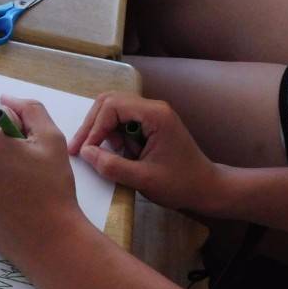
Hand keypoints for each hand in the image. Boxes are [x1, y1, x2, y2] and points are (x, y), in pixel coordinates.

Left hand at [0, 96, 86, 266]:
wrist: (48, 239)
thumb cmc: (53, 188)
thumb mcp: (52, 139)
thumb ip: (30, 109)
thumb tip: (6, 98)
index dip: (21, 130)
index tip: (32, 152)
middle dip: (4, 145)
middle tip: (28, 169)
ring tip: (17, 184)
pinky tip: (6, 196)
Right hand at [68, 92, 223, 212]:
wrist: (206, 187)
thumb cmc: (180, 184)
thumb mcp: (143, 179)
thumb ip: (112, 166)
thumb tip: (86, 153)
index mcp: (156, 115)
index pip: (113, 106)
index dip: (94, 127)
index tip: (84, 150)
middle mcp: (154, 108)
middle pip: (111, 101)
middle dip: (93, 125)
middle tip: (81, 149)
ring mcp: (154, 114)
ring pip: (115, 109)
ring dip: (103, 129)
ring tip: (105, 152)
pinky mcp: (152, 124)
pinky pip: (124, 120)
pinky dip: (114, 133)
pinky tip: (118, 151)